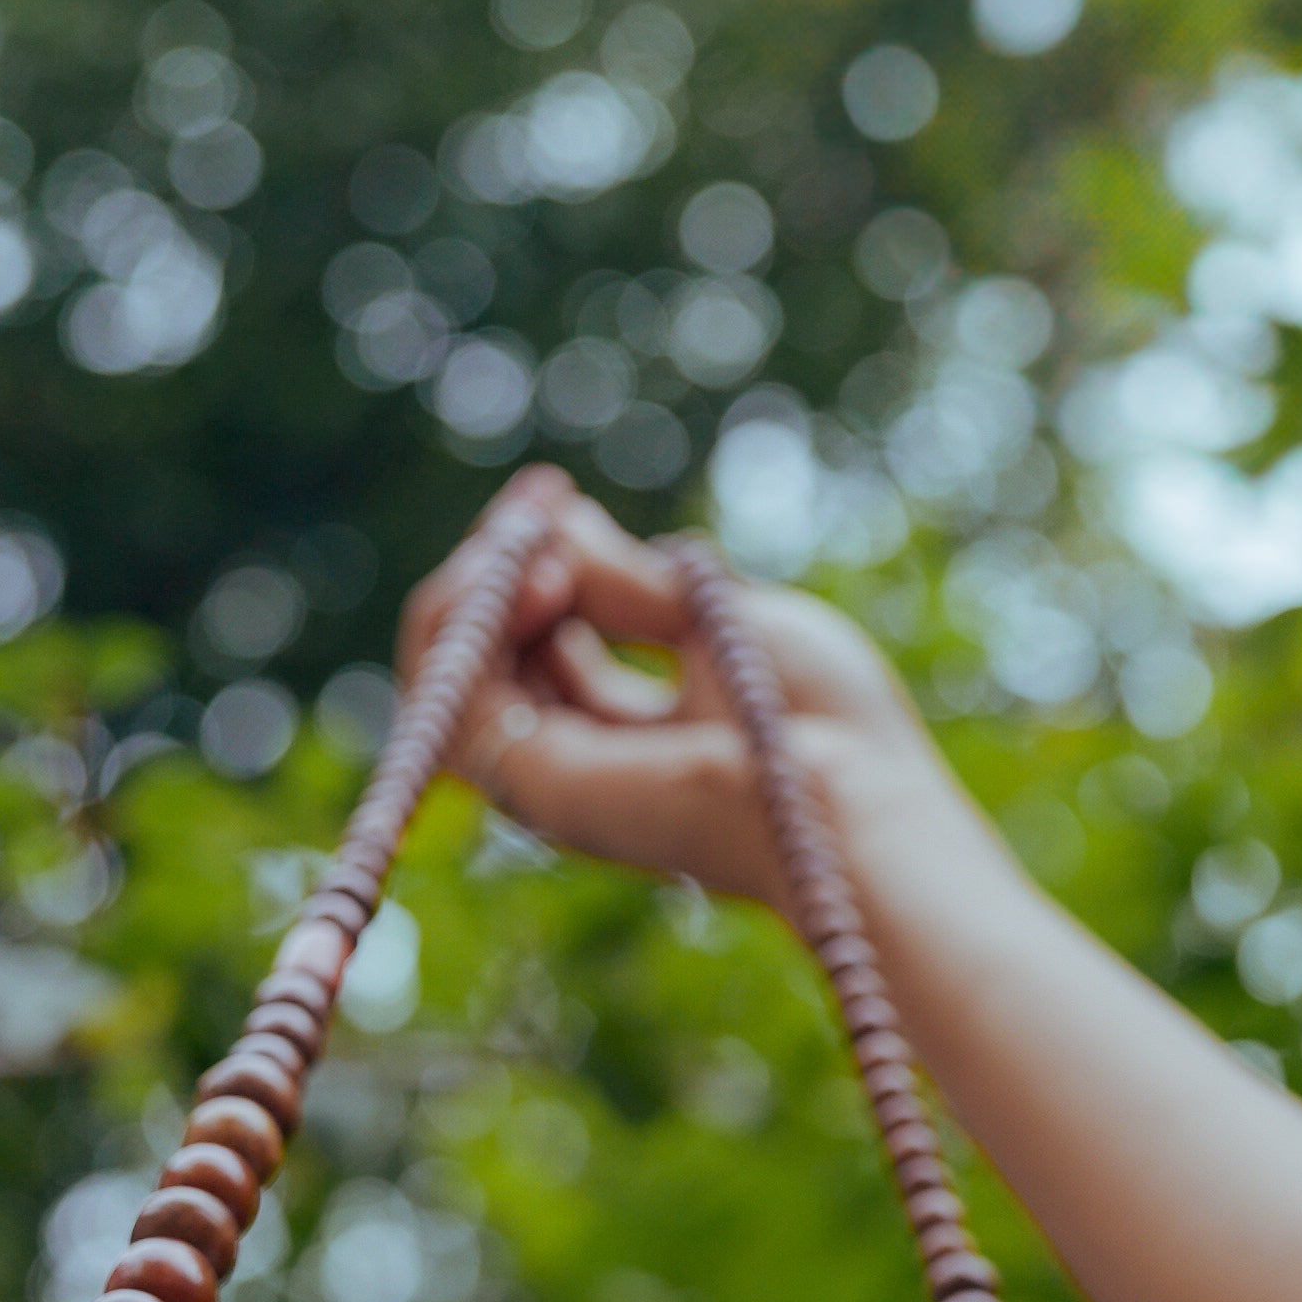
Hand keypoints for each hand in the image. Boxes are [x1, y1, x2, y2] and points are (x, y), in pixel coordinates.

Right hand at [394, 468, 951, 917]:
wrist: (854, 804)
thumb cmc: (820, 725)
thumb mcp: (712, 618)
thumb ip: (628, 583)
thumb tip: (554, 525)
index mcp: (629, 736)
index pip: (542, 644)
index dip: (534, 564)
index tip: (554, 496)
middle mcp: (578, 764)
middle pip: (483, 657)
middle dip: (496, 567)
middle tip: (544, 505)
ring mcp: (551, 781)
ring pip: (447, 678)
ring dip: (473, 591)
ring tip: (539, 548)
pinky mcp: (535, 788)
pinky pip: (448, 701)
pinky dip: (467, 626)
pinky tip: (534, 578)